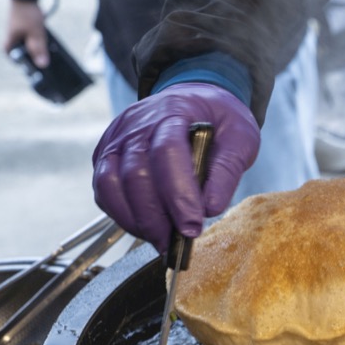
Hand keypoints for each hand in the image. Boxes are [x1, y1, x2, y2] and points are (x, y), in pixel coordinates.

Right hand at [4, 0, 47, 66]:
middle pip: (21, 51)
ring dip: (38, 49)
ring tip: (50, 55)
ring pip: (28, 44)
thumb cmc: (28, 14)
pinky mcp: (26, 26)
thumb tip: (42, 64)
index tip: (29, 68)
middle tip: (44, 63)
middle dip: (32, 57)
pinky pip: (33, 37)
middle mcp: (13, 35)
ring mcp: (19, 30)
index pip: (9, 54)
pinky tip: (50, 44)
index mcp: (11, 39)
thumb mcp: (36, 33)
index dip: (18, 62)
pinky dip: (40, 40)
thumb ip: (38, 48)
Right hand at [92, 83, 260, 253]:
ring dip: (136, 219)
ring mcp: (117, 138)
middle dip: (156, 217)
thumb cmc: (218, 120)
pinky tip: (144, 227)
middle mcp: (137, 123)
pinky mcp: (106, 154)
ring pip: (110, 183)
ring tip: (161, 240)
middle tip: (177, 243)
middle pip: (135, 174)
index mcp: (173, 112)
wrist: (195, 101)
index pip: (167, 152)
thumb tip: (210, 207)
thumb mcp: (241, 137)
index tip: (191, 226)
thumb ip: (228, 170)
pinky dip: (120, 214)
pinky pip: (103, 189)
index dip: (178, 194)